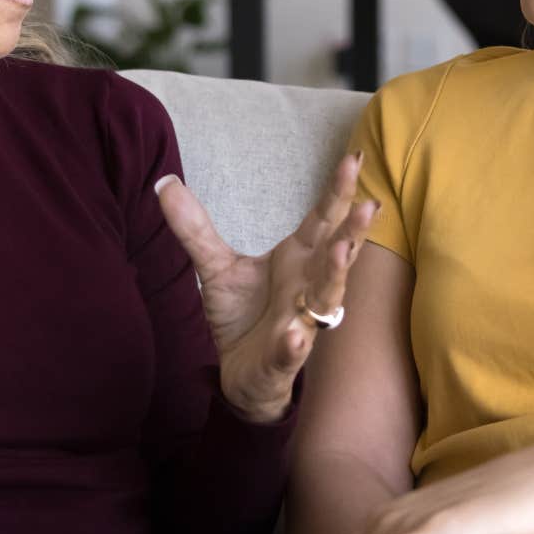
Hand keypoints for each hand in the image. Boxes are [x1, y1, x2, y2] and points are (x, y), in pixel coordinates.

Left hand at [155, 152, 378, 422]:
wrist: (239, 373)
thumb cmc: (243, 315)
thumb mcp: (215, 267)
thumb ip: (195, 228)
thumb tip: (165, 183)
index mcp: (299, 260)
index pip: (322, 221)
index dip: (338, 192)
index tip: (354, 159)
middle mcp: (308, 287)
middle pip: (336, 254)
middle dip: (352, 231)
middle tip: (368, 205)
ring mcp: (301, 323)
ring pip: (325, 299)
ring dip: (335, 277)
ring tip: (341, 252)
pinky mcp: (283, 358)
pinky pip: (292, 351)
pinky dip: (294, 344)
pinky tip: (296, 336)